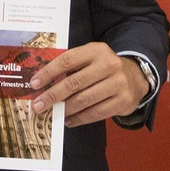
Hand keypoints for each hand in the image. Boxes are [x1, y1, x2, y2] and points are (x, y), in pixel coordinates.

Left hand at [29, 43, 148, 126]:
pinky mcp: (123, 101)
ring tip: (52, 113)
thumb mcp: (90, 58)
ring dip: (64, 109)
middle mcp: (109, 65)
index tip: (34, 84)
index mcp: (97, 51)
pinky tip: (68, 119)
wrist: (136, 77)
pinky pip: (95, 113)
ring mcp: (118, 84)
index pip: (67, 60)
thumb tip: (43, 83)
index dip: (48, 72)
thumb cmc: (104, 68)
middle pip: (74, 82)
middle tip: (38, 105)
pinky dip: (78, 118)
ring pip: (84, 100)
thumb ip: (70, 66)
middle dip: (52, 95)